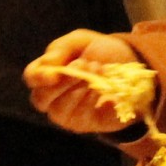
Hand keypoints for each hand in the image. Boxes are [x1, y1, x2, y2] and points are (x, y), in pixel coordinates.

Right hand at [25, 29, 147, 135]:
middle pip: (41, 99)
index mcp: (47, 73)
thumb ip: (61, 48)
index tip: (55, 74)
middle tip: (87, 64)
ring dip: (81, 90)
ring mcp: (68, 113)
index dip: (38, 78)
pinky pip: (83, 118)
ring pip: (60, 110)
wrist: (134, 67)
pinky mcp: (86, 124)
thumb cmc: (100, 52)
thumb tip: (47, 63)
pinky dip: (95, 102)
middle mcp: (53, 97)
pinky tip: (107, 92)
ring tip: (101, 71)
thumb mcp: (81, 41)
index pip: (31, 78)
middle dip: (64, 82)